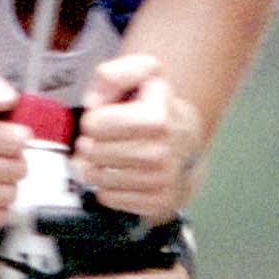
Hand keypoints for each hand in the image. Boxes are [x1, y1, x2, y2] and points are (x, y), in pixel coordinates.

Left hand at [75, 50, 200, 222]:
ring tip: (109, 157)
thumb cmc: (155, 109)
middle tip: (105, 140)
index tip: (108, 118)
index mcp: (156, 118)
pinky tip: (120, 175)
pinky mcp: (158, 203)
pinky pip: (107, 198)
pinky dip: (107, 187)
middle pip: (92, 152)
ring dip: (95, 167)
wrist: (187, 146)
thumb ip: (113, 75)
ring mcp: (161, 181)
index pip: (93, 124)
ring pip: (96, 177)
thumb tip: (92, 103)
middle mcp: (161, 152)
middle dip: (91, 144)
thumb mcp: (142, 77)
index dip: (94, 119)